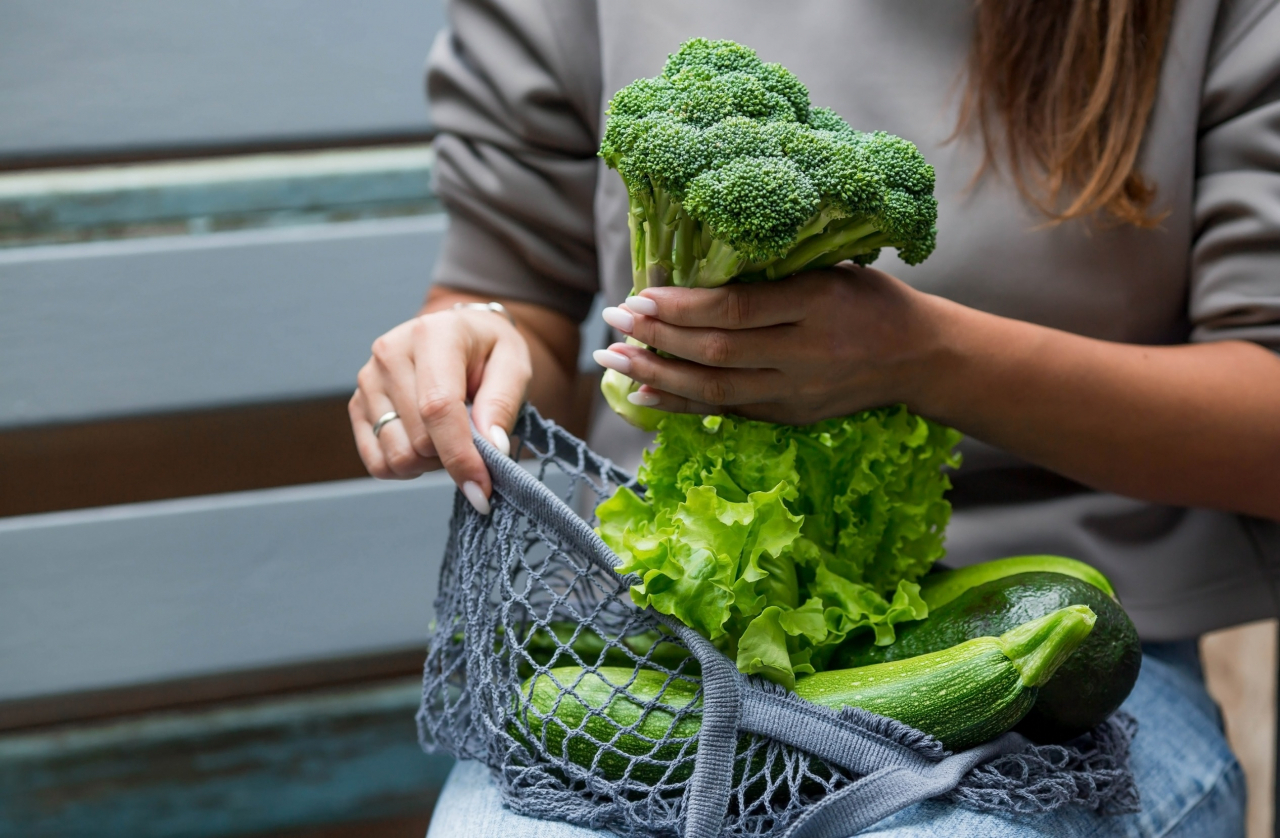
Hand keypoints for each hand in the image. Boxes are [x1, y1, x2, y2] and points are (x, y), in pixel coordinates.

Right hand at [349, 304, 530, 511]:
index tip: (481, 488)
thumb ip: (503, 404)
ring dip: (430, 463)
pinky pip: (377, 463)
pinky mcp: (357, 405)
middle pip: (418, 440)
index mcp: (432, 335)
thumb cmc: (488, 351)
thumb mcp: (513, 365)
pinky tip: (426, 445)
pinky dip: (406, 468)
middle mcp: (390, 353)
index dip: (460, 455)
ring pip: (397, 456)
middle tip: (474, 438)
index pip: (438, 407)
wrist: (460, 335)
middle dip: (454, 456)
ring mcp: (368, 380)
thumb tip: (491, 448)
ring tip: (449, 436)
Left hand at [592, 265, 943, 424]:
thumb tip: (694, 268)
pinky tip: (643, 395)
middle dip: (657, 337)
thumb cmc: (870, 299)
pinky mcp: (790, 416)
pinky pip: (727, 412)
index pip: (737, 309)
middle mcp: (806, 354)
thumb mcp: (832, 269)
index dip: (683, 306)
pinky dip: (681, 405)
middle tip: (612, 320)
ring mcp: (797, 392)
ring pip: (715, 389)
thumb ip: (773, 273)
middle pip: (718, 351)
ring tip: (612, 359)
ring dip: (656, 376)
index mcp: (818, 303)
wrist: (919, 357)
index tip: (640, 294)